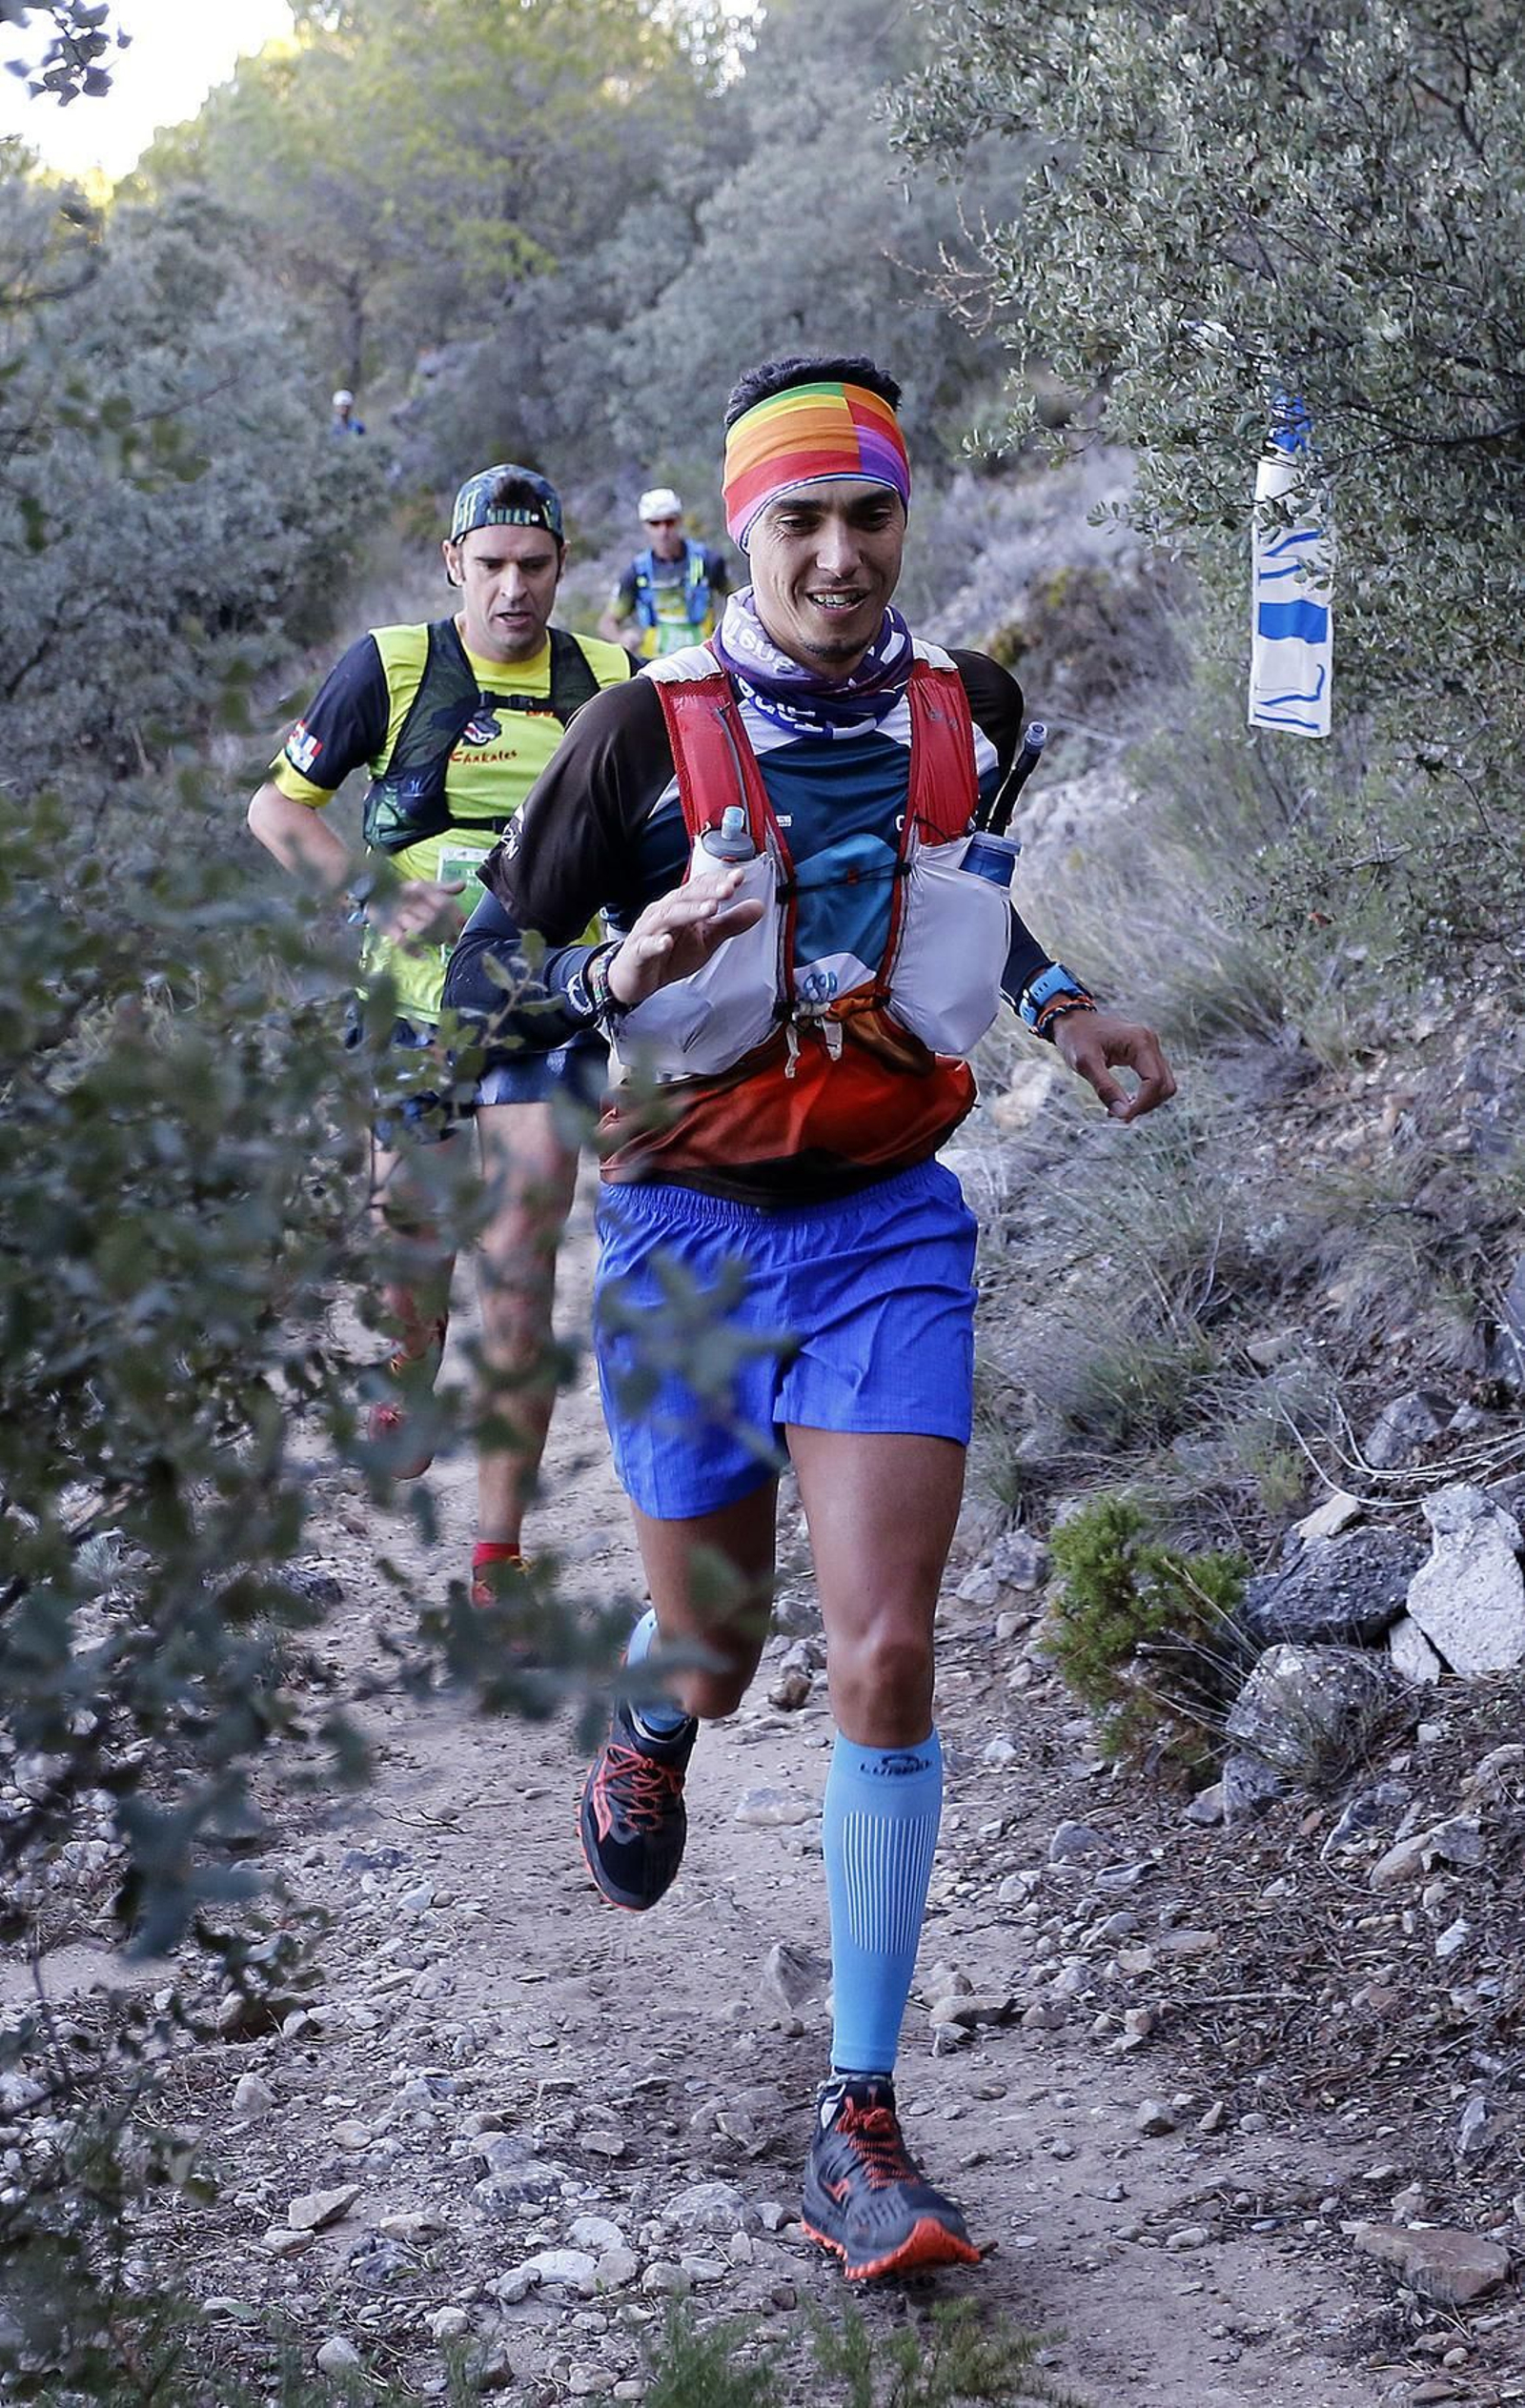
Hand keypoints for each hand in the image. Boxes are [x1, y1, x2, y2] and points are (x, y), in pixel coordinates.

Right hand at [370, 877, 466, 948]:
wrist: (372, 893)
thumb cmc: (404, 893)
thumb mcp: (424, 887)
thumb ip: (443, 889)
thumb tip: (463, 884)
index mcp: (420, 888)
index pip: (443, 902)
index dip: (455, 915)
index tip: (463, 925)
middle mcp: (409, 900)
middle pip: (435, 917)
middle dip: (446, 930)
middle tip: (453, 939)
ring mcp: (398, 914)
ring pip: (421, 928)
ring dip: (434, 939)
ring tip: (439, 943)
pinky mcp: (387, 927)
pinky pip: (402, 941)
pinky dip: (414, 951)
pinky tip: (424, 957)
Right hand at [607, 867, 765, 1007]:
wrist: (636, 978)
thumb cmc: (669, 954)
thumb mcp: (707, 939)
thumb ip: (730, 923)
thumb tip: (758, 907)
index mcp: (681, 906)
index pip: (701, 887)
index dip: (718, 881)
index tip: (739, 876)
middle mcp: (664, 912)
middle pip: (685, 896)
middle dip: (708, 891)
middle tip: (729, 889)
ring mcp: (649, 931)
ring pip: (668, 916)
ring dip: (689, 911)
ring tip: (709, 909)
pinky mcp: (637, 952)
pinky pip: (646, 946)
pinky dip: (656, 943)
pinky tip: (666, 942)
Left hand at [1052, 1008, 1176, 1121]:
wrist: (1072, 1021)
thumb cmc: (1076, 1037)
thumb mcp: (1085, 1063)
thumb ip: (1105, 1088)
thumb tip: (1124, 1114)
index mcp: (1140, 1041)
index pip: (1155, 1080)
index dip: (1142, 1104)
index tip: (1122, 1117)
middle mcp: (1150, 1042)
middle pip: (1165, 1085)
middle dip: (1146, 1105)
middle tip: (1119, 1115)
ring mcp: (1150, 1047)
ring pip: (1163, 1084)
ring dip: (1146, 1102)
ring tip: (1119, 1109)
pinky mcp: (1145, 1054)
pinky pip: (1154, 1079)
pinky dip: (1144, 1095)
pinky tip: (1124, 1101)